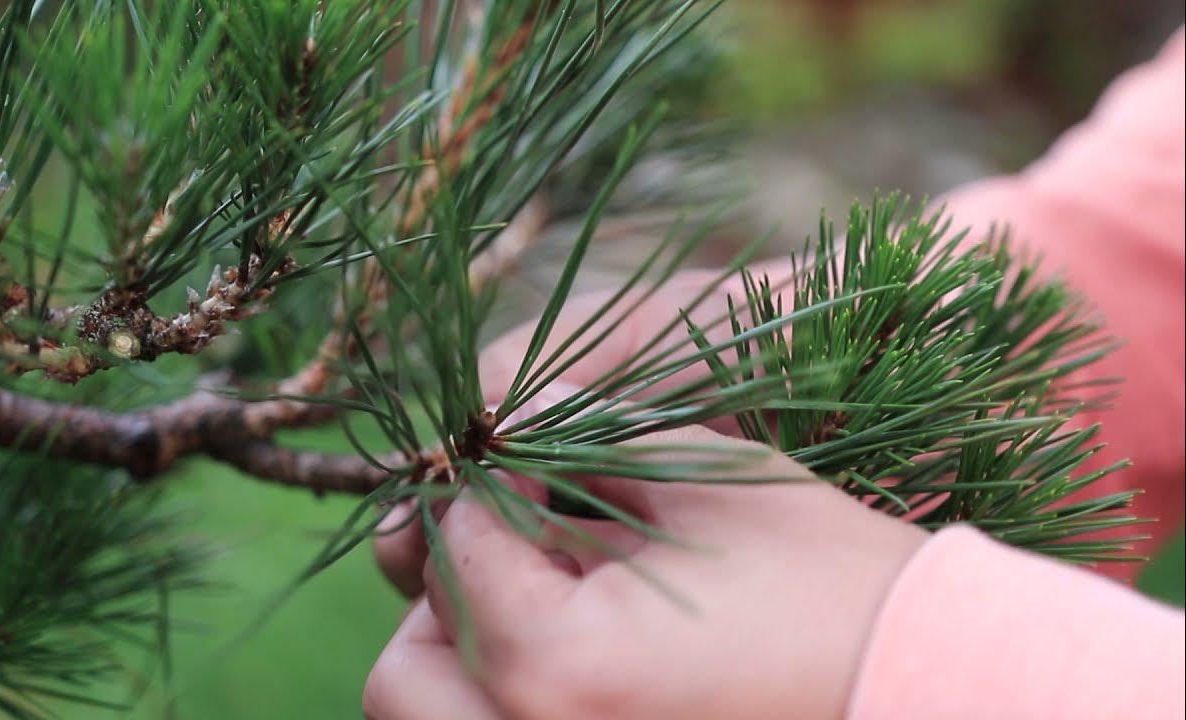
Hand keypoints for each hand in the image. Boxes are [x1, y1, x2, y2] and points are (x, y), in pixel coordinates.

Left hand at [363, 426, 926, 719]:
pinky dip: (504, 703)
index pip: (455, 554)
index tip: (510, 463)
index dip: (478, 490)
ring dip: (457, 664)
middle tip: (513, 553)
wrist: (933, 689)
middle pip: (402, 678)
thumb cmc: (837, 585)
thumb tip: (501, 422)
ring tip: (539, 611)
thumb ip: (580, 447)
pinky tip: (574, 654)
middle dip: (441, 599)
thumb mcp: (707, 487)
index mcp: (560, 668)